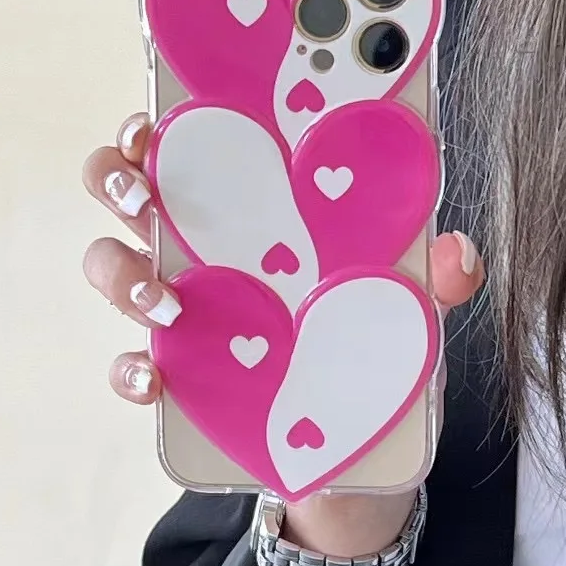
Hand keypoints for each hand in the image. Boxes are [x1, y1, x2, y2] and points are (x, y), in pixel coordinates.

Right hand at [83, 112, 485, 546]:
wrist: (349, 448)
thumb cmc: (363, 343)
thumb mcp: (402, 301)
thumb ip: (428, 275)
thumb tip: (456, 255)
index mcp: (244, 205)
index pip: (185, 142)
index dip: (158, 120)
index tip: (158, 117)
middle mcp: (196, 245)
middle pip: (123, 189)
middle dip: (116, 179)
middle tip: (143, 196)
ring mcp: (176, 308)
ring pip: (110, 268)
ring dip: (122, 274)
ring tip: (165, 301)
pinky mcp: (173, 375)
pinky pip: (128, 364)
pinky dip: (130, 370)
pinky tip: (156, 381)